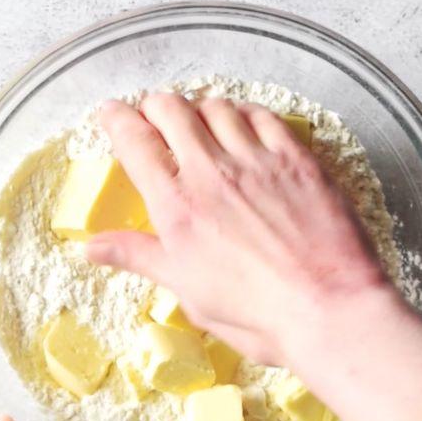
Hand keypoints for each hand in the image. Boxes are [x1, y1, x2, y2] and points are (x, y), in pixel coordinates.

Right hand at [85, 94, 398, 365]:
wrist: (329, 309)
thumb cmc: (259, 314)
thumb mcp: (187, 291)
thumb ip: (141, 256)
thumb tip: (92, 247)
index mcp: (177, 207)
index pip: (134, 142)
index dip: (116, 120)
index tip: (110, 114)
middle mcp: (212, 173)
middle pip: (172, 110)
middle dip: (155, 106)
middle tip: (153, 115)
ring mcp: (257, 161)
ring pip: (217, 106)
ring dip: (200, 107)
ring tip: (199, 119)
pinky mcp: (297, 160)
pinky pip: (263, 117)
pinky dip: (245, 112)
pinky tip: (245, 123)